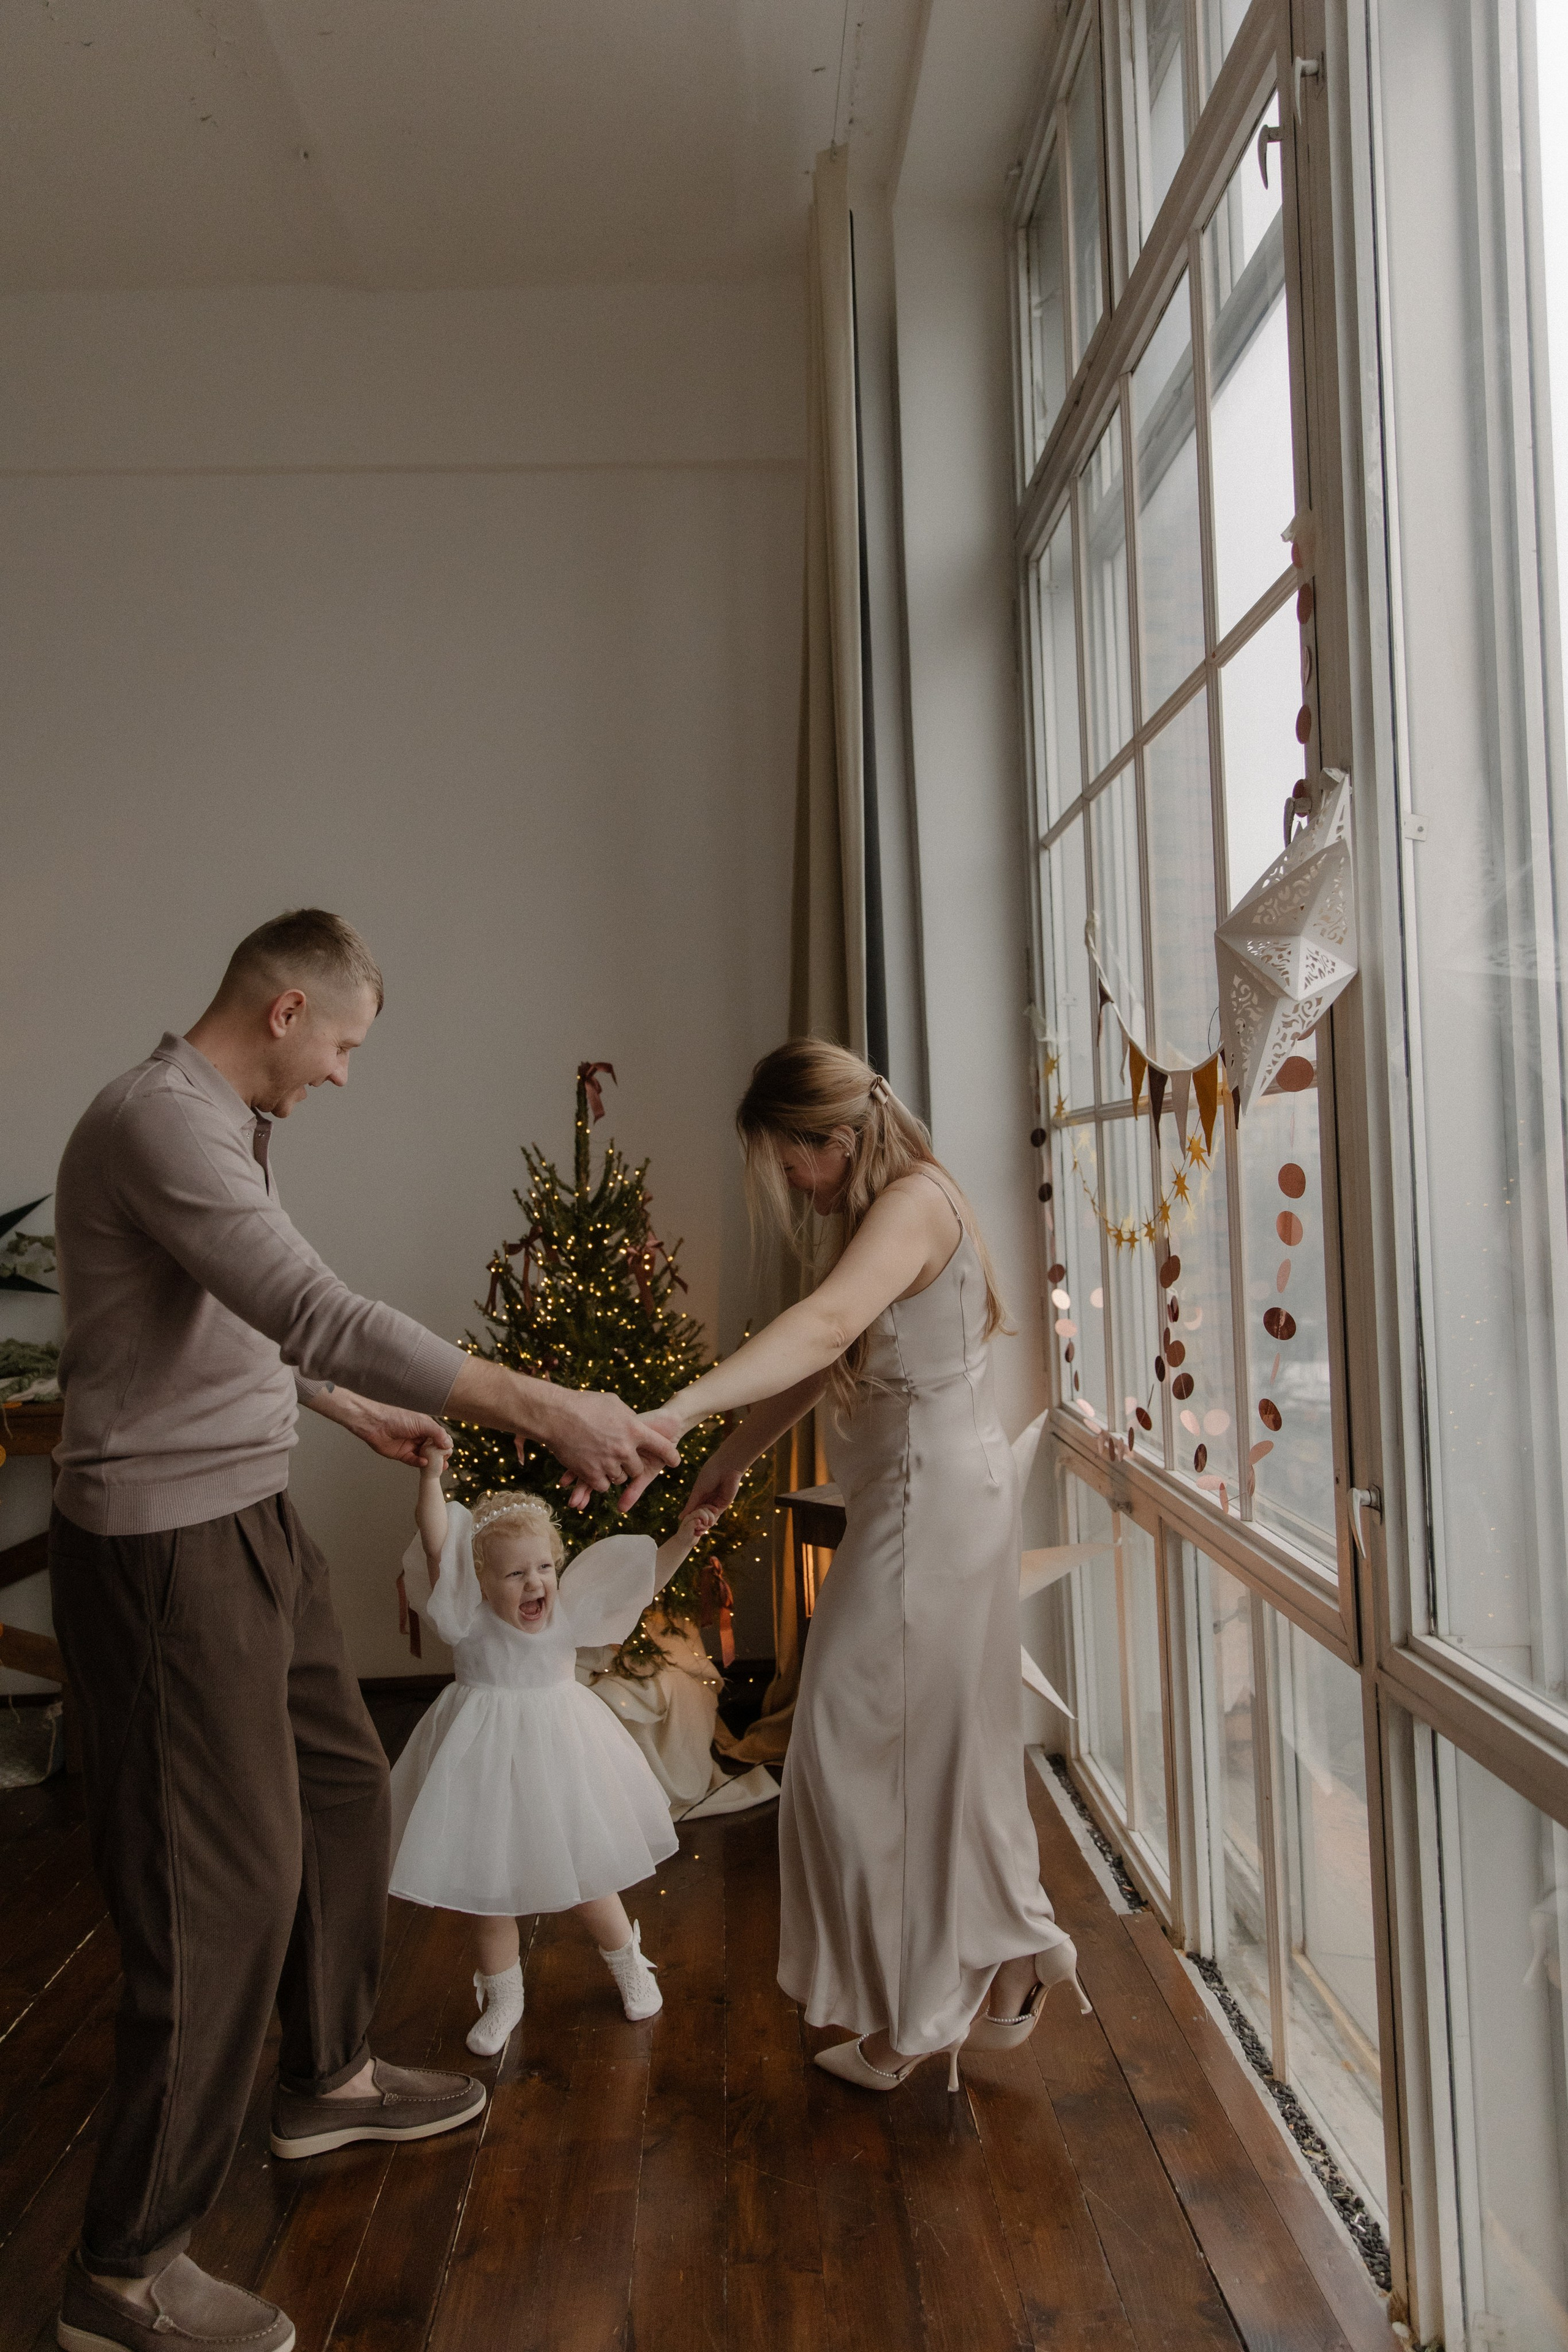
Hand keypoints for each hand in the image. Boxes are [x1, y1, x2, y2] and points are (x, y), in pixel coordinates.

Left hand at [331, 1395, 451, 1468]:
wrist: (375, 1424)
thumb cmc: (398, 1418)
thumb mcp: (422, 1423)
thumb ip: (437, 1433)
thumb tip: (449, 1444)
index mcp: (425, 1426)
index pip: (440, 1437)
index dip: (445, 1444)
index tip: (448, 1451)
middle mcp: (418, 1436)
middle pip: (433, 1448)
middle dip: (440, 1455)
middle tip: (445, 1461)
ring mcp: (410, 1445)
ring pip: (425, 1456)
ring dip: (432, 1462)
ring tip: (439, 1467)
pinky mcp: (401, 1454)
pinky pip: (413, 1461)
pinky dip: (419, 1463)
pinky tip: (424, 1463)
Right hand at [535, 1389, 679, 1507]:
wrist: (556, 1415)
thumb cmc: (584, 1404)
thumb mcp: (614, 1403)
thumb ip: (629, 1417)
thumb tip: (637, 1425)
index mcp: (634, 1429)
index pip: (661, 1446)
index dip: (670, 1455)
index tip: (675, 1462)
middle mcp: (625, 1448)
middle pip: (637, 1469)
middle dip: (631, 1466)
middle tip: (621, 1459)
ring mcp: (608, 1463)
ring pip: (620, 1478)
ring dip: (614, 1473)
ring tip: (602, 1461)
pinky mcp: (592, 1474)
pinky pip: (603, 1486)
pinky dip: (599, 1481)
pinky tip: (592, 1471)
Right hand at [684, 1453, 743, 1524]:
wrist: (726, 1467)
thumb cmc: (709, 1474)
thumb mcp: (697, 1491)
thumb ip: (691, 1505)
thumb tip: (680, 1518)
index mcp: (699, 1495)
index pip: (693, 1510)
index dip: (689, 1519)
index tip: (684, 1526)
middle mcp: (707, 1499)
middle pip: (701, 1516)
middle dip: (697, 1524)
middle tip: (693, 1531)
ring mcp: (716, 1502)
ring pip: (709, 1517)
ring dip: (704, 1524)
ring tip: (699, 1529)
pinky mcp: (724, 1504)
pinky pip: (717, 1516)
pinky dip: (711, 1521)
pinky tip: (707, 1524)